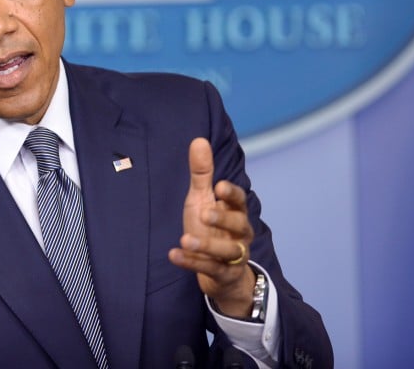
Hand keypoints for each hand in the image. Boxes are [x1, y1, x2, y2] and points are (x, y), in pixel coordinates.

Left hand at [167, 137, 255, 316]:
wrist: (222, 272)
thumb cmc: (211, 227)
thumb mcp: (203, 199)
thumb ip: (202, 174)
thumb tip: (199, 140)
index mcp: (236, 212)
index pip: (239, 200)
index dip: (231, 194)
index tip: (220, 186)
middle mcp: (240, 234)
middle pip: (238, 225)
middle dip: (222, 219)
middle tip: (204, 213)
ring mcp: (233, 256)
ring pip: (226, 251)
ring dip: (206, 245)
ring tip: (186, 239)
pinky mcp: (222, 274)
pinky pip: (209, 269)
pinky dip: (191, 263)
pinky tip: (173, 254)